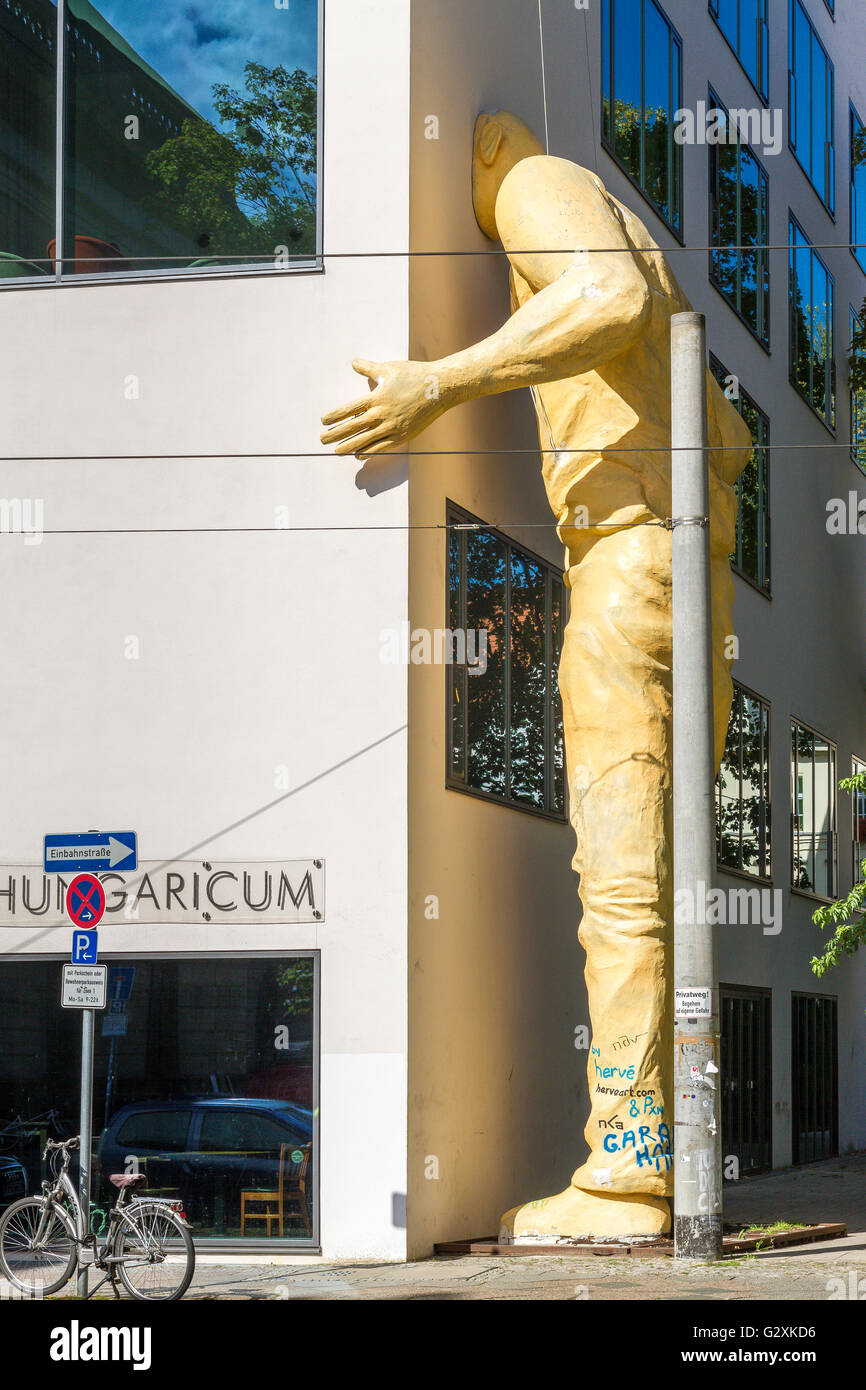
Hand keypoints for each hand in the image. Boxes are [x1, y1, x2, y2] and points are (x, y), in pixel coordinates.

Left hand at [320, 358, 449, 457]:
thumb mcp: (389, 368)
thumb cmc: (414, 375)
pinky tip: (358, 455)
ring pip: (365, 441)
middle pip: (353, 427)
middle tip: (321, 440)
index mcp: (377, 397)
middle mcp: (382, 414)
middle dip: (335, 434)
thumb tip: (353, 362)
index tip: (323, 421)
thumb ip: (368, 368)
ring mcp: (393, 427)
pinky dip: (368, 452)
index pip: (349, 409)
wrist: (440, 388)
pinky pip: (382, 447)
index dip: (335, 416)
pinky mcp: (403, 436)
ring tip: (336, 451)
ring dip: (349, 447)